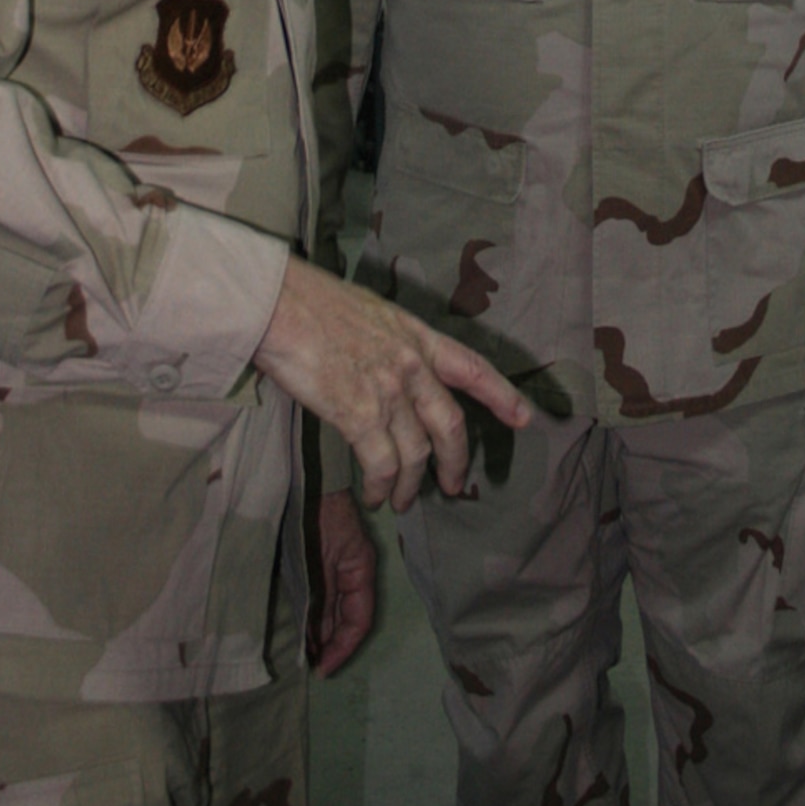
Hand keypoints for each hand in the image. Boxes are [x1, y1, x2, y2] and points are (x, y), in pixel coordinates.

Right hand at [254, 257, 531, 510]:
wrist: (280, 305)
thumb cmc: (311, 303)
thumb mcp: (370, 313)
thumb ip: (391, 344)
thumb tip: (388, 373)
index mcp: (417, 335)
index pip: (473, 368)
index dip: (502, 396)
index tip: (524, 418)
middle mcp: (412, 365)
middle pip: (450, 425)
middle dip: (456, 462)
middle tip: (455, 486)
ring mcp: (388, 391)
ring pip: (416, 454)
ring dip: (411, 486)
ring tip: (401, 501)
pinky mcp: (359, 415)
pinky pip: (382, 464)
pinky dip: (382, 487)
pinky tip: (375, 496)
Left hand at [309, 491, 375, 676]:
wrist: (301, 480)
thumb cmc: (313, 513)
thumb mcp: (319, 558)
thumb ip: (318, 596)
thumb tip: (313, 638)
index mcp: (360, 569)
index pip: (359, 620)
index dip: (343, 648)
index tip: (322, 669)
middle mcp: (352, 572)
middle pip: (347, 620)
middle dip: (331, 646)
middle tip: (311, 668)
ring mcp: (336, 568)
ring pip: (334, 612)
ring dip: (322, 635)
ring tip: (305, 657)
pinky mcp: (318, 564)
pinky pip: (321, 599)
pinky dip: (313, 618)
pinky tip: (301, 631)